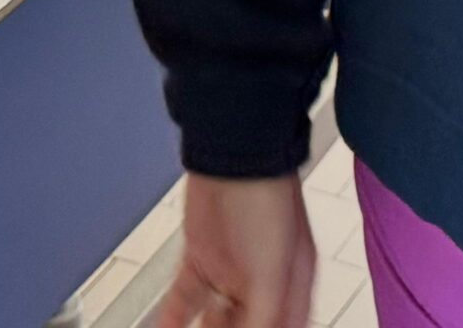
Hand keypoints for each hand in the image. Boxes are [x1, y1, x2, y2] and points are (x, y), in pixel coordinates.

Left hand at [155, 173, 313, 327]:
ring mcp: (230, 270)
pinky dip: (172, 321)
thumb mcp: (273, 272)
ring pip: (215, 320)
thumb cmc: (266, 198)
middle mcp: (262, 280)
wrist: (234, 152)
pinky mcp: (200, 259)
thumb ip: (265, 318)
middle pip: (247, 327)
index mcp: (291, 284)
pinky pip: (184, 301)